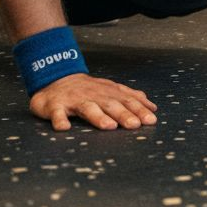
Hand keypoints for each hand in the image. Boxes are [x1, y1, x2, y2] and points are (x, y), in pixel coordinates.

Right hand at [28, 73, 157, 131]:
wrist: (56, 79)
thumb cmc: (88, 89)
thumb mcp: (111, 90)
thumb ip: (130, 98)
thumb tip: (151, 106)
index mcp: (108, 93)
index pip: (127, 101)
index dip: (139, 110)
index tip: (151, 120)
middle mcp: (94, 95)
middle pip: (110, 105)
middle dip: (124, 114)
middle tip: (135, 125)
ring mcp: (74, 100)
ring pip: (88, 108)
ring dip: (98, 117)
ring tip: (108, 126)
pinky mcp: (55, 106)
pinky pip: (57, 114)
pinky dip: (60, 120)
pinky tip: (64, 128)